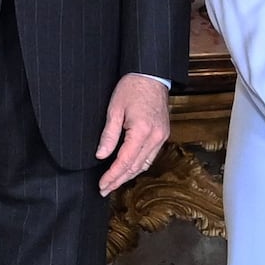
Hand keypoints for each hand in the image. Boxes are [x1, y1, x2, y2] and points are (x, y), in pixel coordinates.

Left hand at [97, 73, 173, 196]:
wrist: (152, 75)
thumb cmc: (132, 88)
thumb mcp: (114, 110)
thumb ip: (108, 135)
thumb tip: (101, 155)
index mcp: (142, 131)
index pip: (125, 161)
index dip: (112, 175)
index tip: (102, 185)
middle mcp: (155, 137)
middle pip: (135, 167)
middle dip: (119, 180)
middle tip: (104, 189)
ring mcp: (162, 137)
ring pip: (145, 164)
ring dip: (129, 175)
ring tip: (114, 183)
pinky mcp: (163, 134)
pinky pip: (150, 156)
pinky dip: (138, 166)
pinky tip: (128, 169)